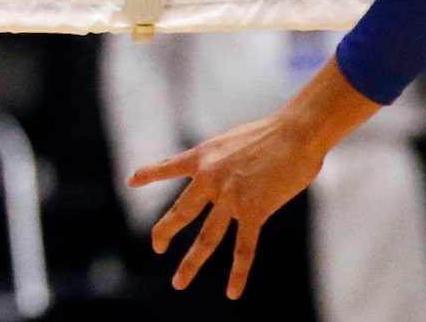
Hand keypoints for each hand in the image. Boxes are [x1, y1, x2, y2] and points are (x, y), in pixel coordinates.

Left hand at [128, 61, 375, 298]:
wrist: (295, 133)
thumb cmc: (273, 133)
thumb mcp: (234, 141)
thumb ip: (225, 162)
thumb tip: (231, 179)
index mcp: (203, 156)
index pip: (168, 166)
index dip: (148, 174)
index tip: (131, 181)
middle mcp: (209, 177)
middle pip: (181, 211)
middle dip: (165, 232)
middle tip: (157, 247)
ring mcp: (229, 196)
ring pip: (207, 236)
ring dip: (191, 262)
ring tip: (178, 283)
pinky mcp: (253, 210)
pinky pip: (243, 247)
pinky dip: (238, 272)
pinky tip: (232, 292)